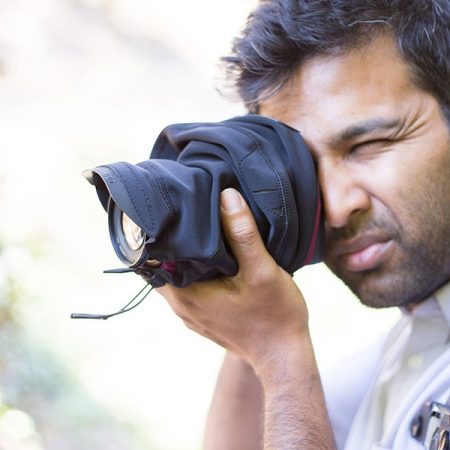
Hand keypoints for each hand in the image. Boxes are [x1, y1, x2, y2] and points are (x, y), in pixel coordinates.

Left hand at [157, 188, 309, 372]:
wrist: (284, 356)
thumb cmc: (275, 315)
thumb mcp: (261, 270)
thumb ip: (243, 234)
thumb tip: (226, 196)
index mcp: (185, 293)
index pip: (151, 259)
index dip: (157, 233)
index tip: (169, 210)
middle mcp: (181, 305)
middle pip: (162, 265)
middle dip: (172, 240)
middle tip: (186, 211)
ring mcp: (191, 313)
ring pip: (176, 276)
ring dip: (185, 255)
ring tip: (199, 228)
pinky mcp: (204, 316)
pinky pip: (189, 286)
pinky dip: (195, 270)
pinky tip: (213, 256)